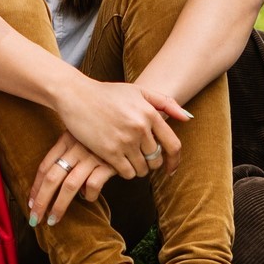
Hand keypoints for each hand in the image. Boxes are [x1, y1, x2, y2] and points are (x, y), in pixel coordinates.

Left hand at [26, 134, 115, 227]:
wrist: (127, 128)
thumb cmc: (102, 136)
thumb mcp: (81, 138)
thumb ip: (67, 154)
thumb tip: (54, 184)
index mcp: (65, 140)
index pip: (44, 166)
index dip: (35, 187)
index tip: (30, 203)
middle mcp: (76, 148)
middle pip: (51, 178)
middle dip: (41, 201)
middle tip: (34, 219)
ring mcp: (91, 156)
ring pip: (69, 186)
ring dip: (59, 206)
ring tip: (53, 220)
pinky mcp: (108, 163)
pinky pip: (93, 185)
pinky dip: (89, 195)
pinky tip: (88, 198)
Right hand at [54, 76, 187, 180]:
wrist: (75, 95)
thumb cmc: (106, 93)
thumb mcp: (138, 91)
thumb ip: (164, 102)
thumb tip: (187, 118)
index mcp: (150, 113)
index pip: (173, 145)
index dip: (174, 161)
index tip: (171, 169)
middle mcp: (140, 127)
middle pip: (156, 159)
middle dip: (151, 163)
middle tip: (141, 160)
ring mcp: (124, 140)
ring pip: (142, 168)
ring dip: (138, 169)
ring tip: (128, 161)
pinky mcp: (109, 151)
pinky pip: (126, 172)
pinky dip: (124, 172)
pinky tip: (118, 164)